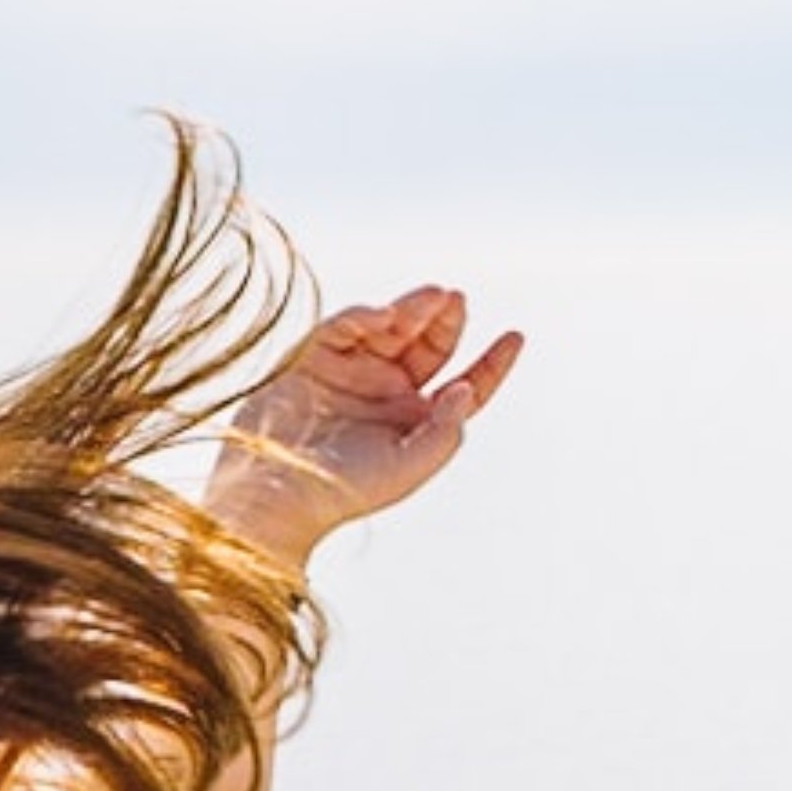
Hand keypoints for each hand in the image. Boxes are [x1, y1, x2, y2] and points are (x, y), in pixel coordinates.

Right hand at [204, 287, 522, 562]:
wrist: (275, 493)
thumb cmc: (343, 489)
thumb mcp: (411, 467)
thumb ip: (447, 429)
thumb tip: (465, 388)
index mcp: (414, 420)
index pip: (464, 383)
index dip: (493, 361)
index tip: (516, 336)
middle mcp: (386, 393)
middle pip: (429, 344)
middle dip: (446, 319)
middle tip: (456, 299)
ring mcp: (349, 373)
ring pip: (390, 328)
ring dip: (412, 309)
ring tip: (431, 297)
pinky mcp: (312, 360)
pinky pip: (343, 327)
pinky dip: (364, 316)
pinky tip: (383, 316)